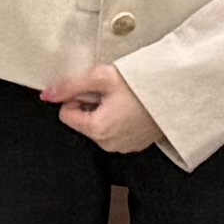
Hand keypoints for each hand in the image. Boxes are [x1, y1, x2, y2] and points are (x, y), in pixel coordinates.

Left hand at [41, 61, 161, 156]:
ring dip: (105, 111)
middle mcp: (108, 144)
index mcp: (97, 130)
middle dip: (91, 105)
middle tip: (111, 92)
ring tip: (124, 99)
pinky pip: (116, 131)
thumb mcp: (101, 77)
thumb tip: (46, 94)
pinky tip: (132, 107)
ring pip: (99, 126)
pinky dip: (119, 118)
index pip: (66, 114)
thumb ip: (69, 86)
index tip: (94, 89)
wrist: (177, 92)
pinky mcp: (136, 144)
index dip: (76, 98)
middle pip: (82, 121)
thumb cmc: (140, 84)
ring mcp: (124, 147)